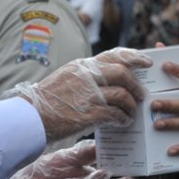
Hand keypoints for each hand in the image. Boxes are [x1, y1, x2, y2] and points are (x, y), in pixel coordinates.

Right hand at [10, 48, 151, 141]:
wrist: (31, 118)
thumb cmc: (47, 101)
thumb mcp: (66, 78)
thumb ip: (86, 76)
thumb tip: (107, 80)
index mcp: (82, 66)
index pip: (114, 55)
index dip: (134, 57)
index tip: (146, 62)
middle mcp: (87, 76)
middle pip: (123, 73)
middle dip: (136, 85)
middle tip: (141, 95)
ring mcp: (89, 95)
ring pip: (123, 95)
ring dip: (131, 105)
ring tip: (131, 112)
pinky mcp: (90, 114)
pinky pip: (116, 114)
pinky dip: (123, 119)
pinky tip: (122, 123)